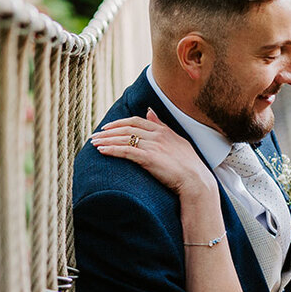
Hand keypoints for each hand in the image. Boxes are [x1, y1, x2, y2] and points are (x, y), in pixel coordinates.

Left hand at [91, 109, 215, 197]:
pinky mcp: (149, 158)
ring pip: (123, 139)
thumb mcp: (177, 140)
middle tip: (94, 136)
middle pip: (126, 129)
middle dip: (108, 132)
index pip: (135, 121)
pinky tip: (102, 151)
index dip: (118, 123)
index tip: (106, 127)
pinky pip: (125, 151)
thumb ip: (161, 125)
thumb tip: (149, 111)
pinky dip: (112, 150)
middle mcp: (157, 135)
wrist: (196, 180)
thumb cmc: (189, 165)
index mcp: (163, 130)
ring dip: (106, 141)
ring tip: (93, 143)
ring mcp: (153, 146)